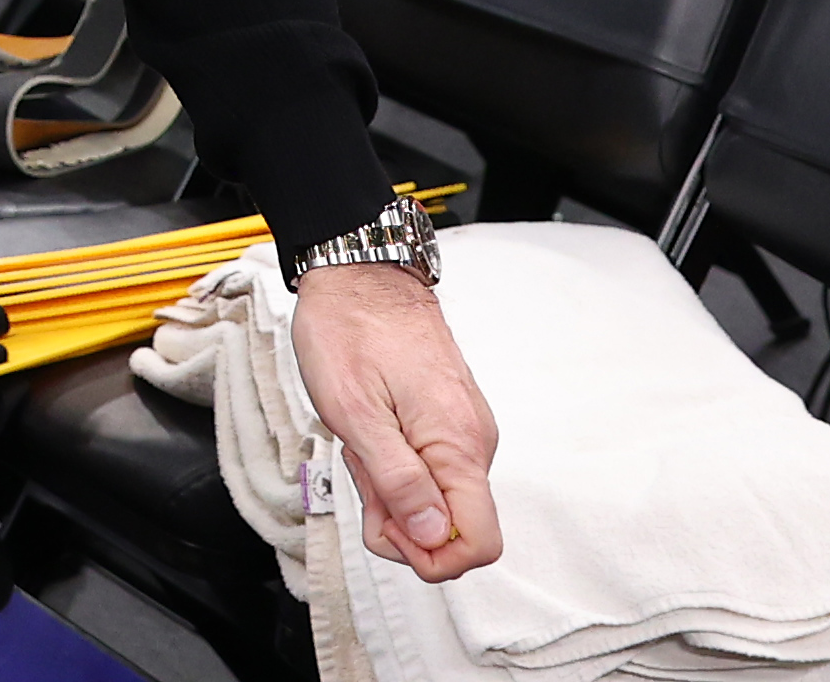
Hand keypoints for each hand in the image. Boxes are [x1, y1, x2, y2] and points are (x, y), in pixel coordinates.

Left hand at [291, 264, 503, 581]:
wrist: (360, 275)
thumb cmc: (350, 331)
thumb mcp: (355, 412)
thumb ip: (396, 481)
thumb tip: (431, 536)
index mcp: (459, 447)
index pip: (479, 544)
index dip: (429, 554)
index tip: (386, 520)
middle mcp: (474, 443)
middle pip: (452, 528)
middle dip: (398, 517)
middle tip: (359, 466)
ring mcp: (464, 431)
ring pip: (437, 499)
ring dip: (391, 488)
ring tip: (360, 439)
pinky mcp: (450, 421)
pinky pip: (431, 469)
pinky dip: (396, 464)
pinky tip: (371, 431)